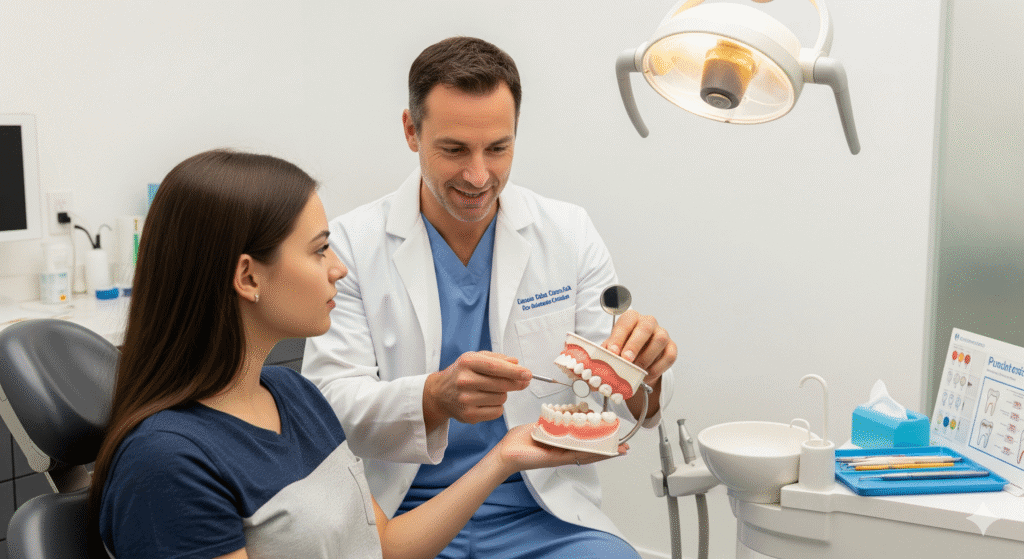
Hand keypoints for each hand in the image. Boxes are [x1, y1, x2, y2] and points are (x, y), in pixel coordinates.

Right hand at [423, 351, 530, 429]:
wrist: (440, 393)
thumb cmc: (461, 373)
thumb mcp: (475, 358)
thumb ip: (497, 358)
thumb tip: (515, 363)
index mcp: (467, 363)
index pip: (495, 367)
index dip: (515, 371)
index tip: (528, 374)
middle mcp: (465, 381)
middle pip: (502, 384)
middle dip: (516, 383)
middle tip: (523, 382)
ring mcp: (466, 400)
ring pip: (501, 398)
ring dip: (503, 394)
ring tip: (492, 390)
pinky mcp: (469, 415)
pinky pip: (497, 411)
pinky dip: (498, 406)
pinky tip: (488, 401)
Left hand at [494, 424, 626, 474]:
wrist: (505, 453)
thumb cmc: (518, 442)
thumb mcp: (539, 426)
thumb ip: (551, 422)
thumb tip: (559, 414)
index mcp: (561, 443)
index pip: (584, 441)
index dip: (599, 439)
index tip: (610, 434)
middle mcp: (564, 451)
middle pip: (591, 450)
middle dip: (608, 448)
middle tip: (623, 446)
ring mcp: (562, 456)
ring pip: (588, 454)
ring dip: (605, 452)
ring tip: (620, 450)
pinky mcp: (556, 459)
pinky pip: (577, 455)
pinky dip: (591, 453)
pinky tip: (602, 451)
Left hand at [601, 310, 675, 419]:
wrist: (638, 363)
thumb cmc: (622, 353)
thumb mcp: (609, 353)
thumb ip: (598, 358)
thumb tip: (580, 372)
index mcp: (630, 319)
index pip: (626, 321)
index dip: (619, 336)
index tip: (613, 352)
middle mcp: (647, 323)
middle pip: (645, 326)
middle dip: (635, 344)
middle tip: (626, 360)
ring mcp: (661, 334)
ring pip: (661, 339)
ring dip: (648, 356)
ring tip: (637, 370)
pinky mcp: (671, 347)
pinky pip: (670, 355)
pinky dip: (659, 366)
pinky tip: (648, 374)